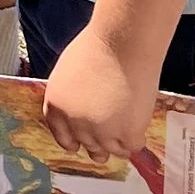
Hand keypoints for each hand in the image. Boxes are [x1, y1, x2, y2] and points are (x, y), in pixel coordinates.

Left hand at [40, 27, 155, 160]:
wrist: (125, 42)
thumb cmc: (99, 47)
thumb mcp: (68, 71)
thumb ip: (70, 96)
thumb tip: (80, 109)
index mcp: (56, 106)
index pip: (61, 135)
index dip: (71, 142)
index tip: (78, 145)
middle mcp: (76, 123)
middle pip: (88, 144)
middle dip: (98, 142)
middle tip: (109, 135)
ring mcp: (102, 131)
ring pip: (111, 151)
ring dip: (118, 144)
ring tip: (126, 131)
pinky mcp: (128, 133)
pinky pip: (132, 147)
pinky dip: (136, 139)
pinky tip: (138, 127)